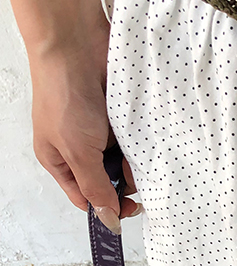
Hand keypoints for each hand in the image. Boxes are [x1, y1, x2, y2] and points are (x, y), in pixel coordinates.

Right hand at [29, 30, 139, 232]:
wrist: (77, 45)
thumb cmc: (66, 95)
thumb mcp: (78, 151)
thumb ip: (94, 186)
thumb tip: (106, 220)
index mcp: (59, 160)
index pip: (86, 197)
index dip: (107, 207)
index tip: (130, 210)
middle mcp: (80, 148)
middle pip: (110, 181)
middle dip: (124, 182)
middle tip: (134, 173)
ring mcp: (102, 132)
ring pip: (127, 161)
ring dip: (136, 161)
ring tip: (135, 147)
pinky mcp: (121, 118)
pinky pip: (138, 140)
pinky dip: (143, 142)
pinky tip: (146, 137)